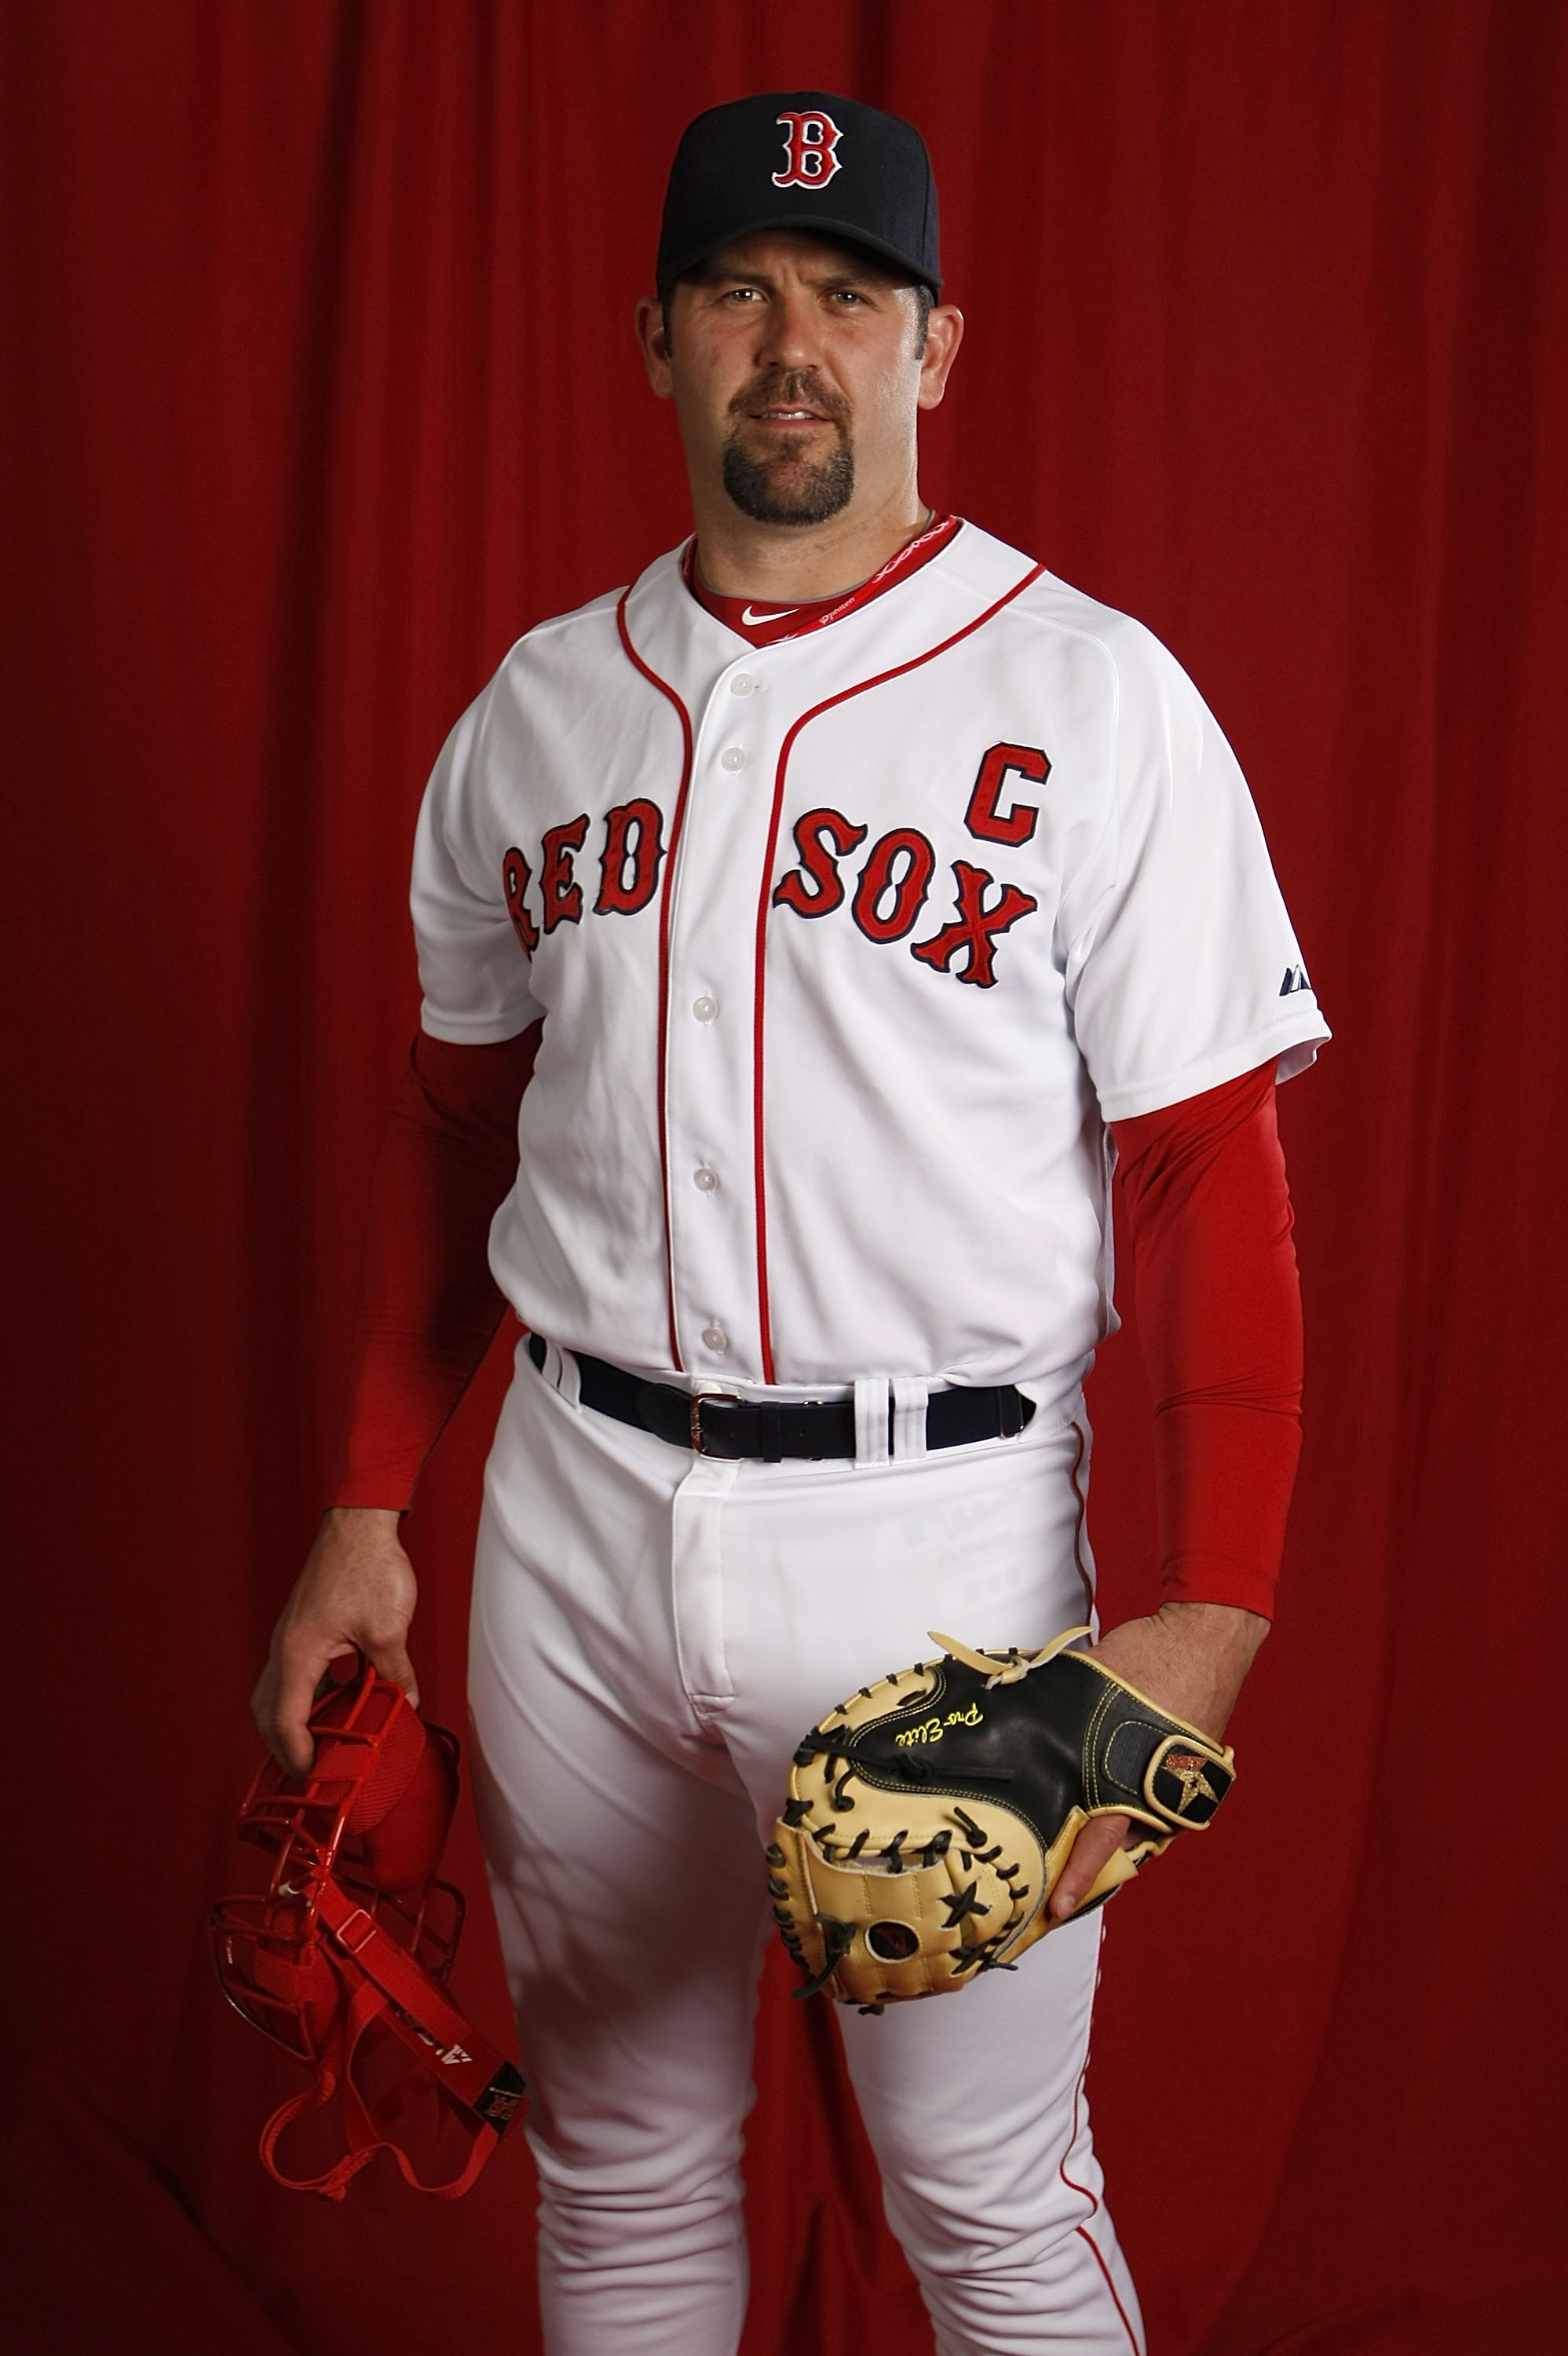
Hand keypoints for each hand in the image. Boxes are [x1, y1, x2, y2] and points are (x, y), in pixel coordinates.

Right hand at [251, 1507, 418, 1775]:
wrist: (359, 1522)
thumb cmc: (368, 1567)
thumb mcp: (388, 1628)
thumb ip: (395, 1672)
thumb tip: (406, 1704)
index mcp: (298, 1654)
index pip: (286, 1722)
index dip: (298, 1756)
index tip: (316, 1779)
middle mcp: (285, 1648)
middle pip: (269, 1713)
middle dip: (286, 1748)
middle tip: (315, 1771)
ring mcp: (290, 1638)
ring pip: (278, 1694)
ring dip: (296, 1723)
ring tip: (327, 1745)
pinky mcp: (303, 1629)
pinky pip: (296, 1675)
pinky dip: (309, 1697)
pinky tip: (342, 1701)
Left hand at [1048, 1600, 1267, 1922]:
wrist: (1206, 1637)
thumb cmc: (1150, 1658)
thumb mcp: (1092, 1683)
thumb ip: (1056, 1710)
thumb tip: (1007, 1708)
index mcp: (1132, 1777)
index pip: (1100, 1839)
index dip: (1077, 1875)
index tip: (1057, 1907)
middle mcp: (1158, 1792)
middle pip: (1121, 1845)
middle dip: (1090, 1867)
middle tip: (1056, 1890)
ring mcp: (1174, 1785)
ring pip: (1139, 1829)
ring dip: (1111, 1841)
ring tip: (1077, 1862)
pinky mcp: (1183, 1774)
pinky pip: (1153, 1805)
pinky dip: (1132, 1814)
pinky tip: (1109, 1816)